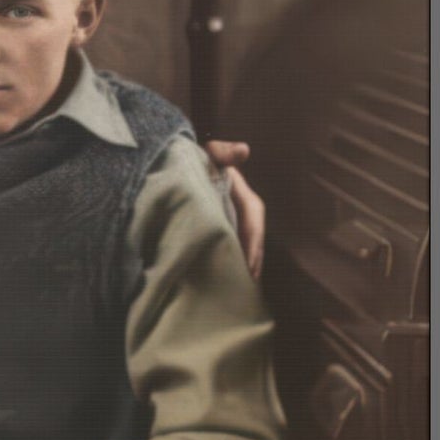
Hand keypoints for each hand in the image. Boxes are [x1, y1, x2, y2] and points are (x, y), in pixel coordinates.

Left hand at [204, 138, 266, 280]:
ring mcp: (235, 225)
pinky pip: (230, 249)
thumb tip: (243, 149)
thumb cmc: (201, 158)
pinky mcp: (224, 231)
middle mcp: (244, 214)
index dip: (253, 245)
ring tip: (237, 290)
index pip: (254, 223)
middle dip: (251, 263)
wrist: (185, 165)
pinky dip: (229, 264)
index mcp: (246, 199)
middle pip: (252, 243)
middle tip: (245, 287)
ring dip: (241, 267)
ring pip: (243, 248)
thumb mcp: (211, 153)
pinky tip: (223, 282)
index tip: (250, 267)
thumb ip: (223, 152)